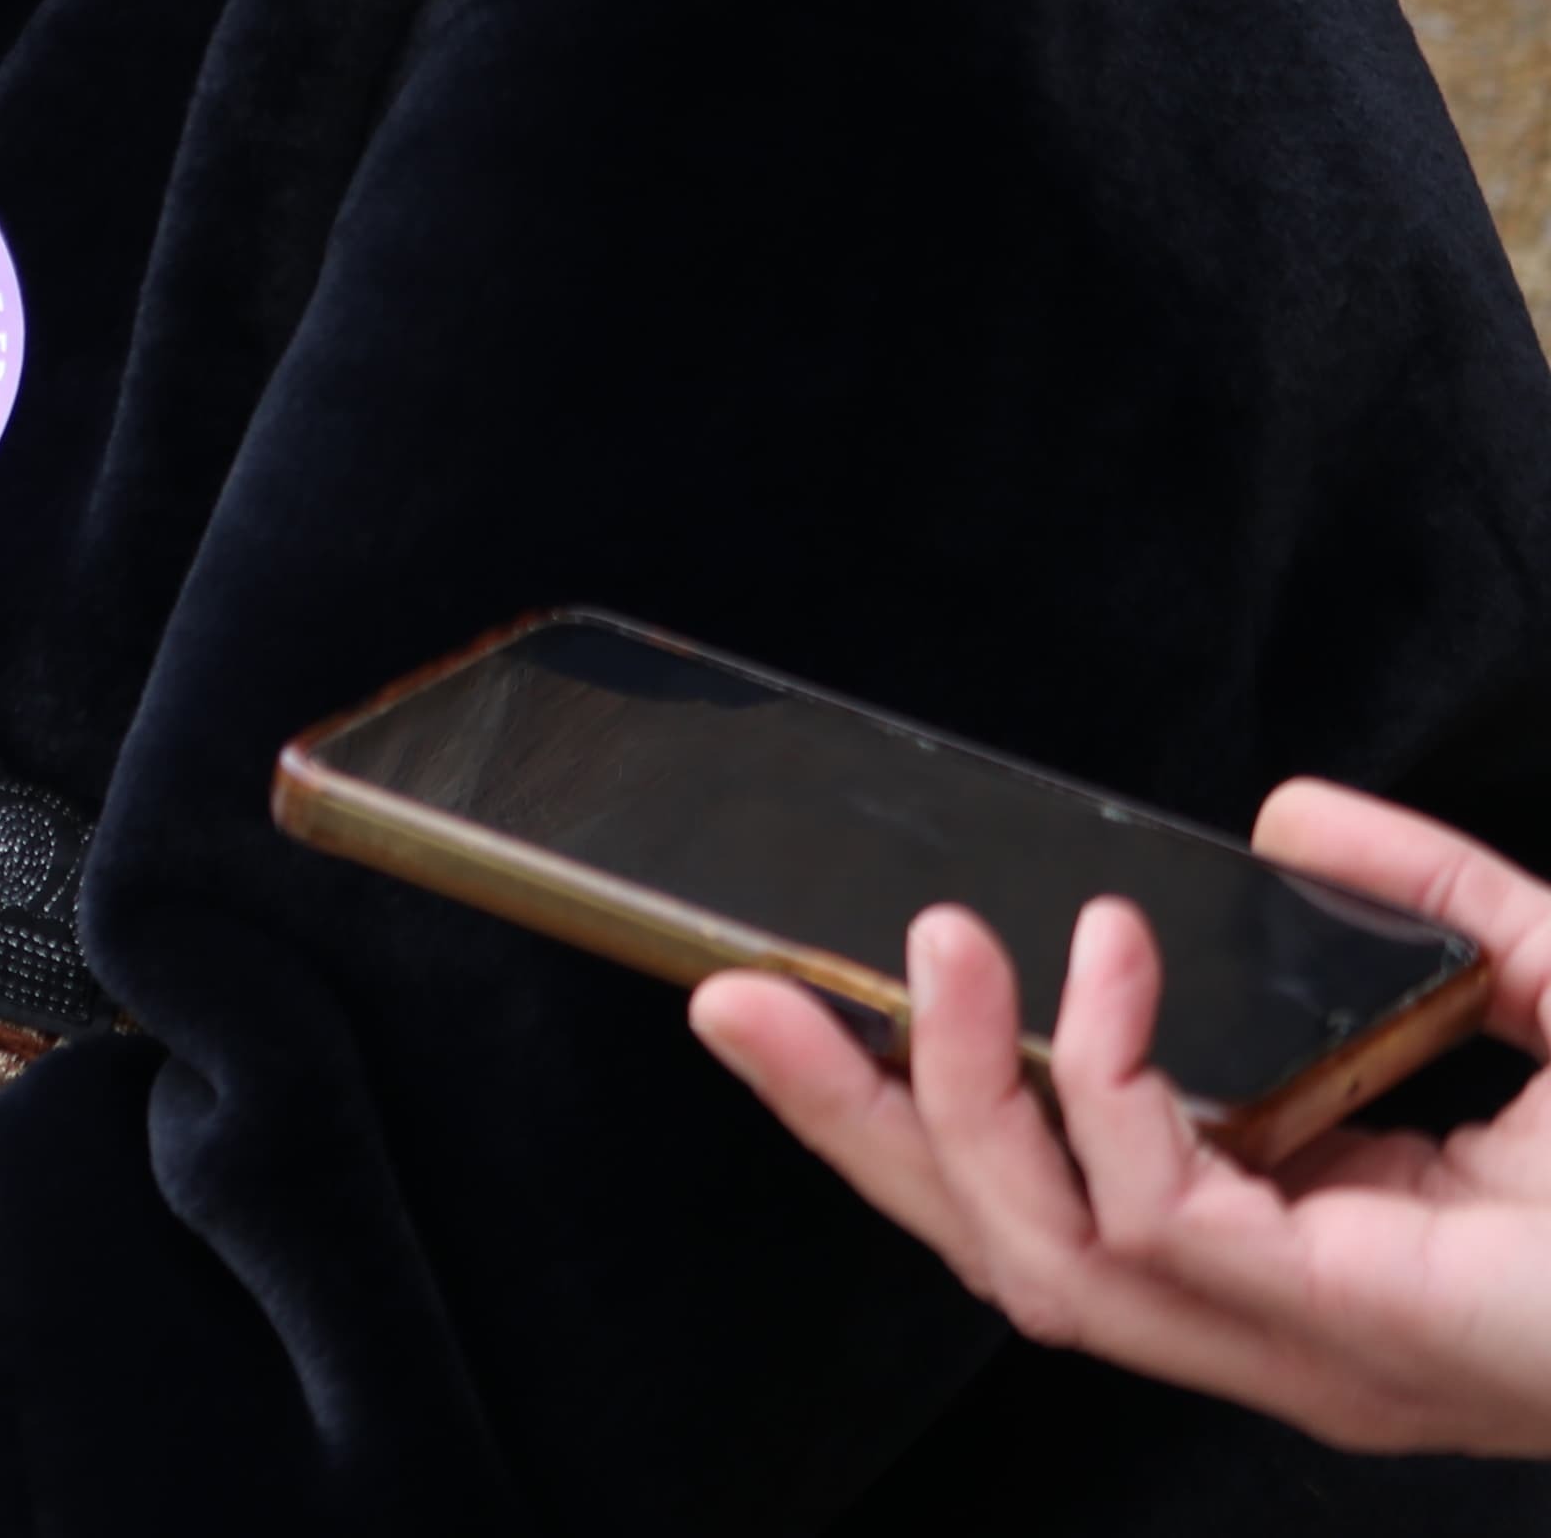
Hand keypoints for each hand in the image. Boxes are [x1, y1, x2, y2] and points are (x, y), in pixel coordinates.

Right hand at [693, 781, 1550, 1456]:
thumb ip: (1439, 903)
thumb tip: (1286, 817)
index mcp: (1303, 1267)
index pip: (1053, 1210)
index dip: (914, 1115)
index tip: (813, 988)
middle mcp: (1278, 1331)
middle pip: (995, 1250)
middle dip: (848, 1125)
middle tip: (728, 991)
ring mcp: (1303, 1350)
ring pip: (1036, 1256)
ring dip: (943, 1098)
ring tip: (922, 942)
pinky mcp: (1344, 1330)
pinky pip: (1157, 1215)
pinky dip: (1099, 1081)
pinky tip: (1099, 965)